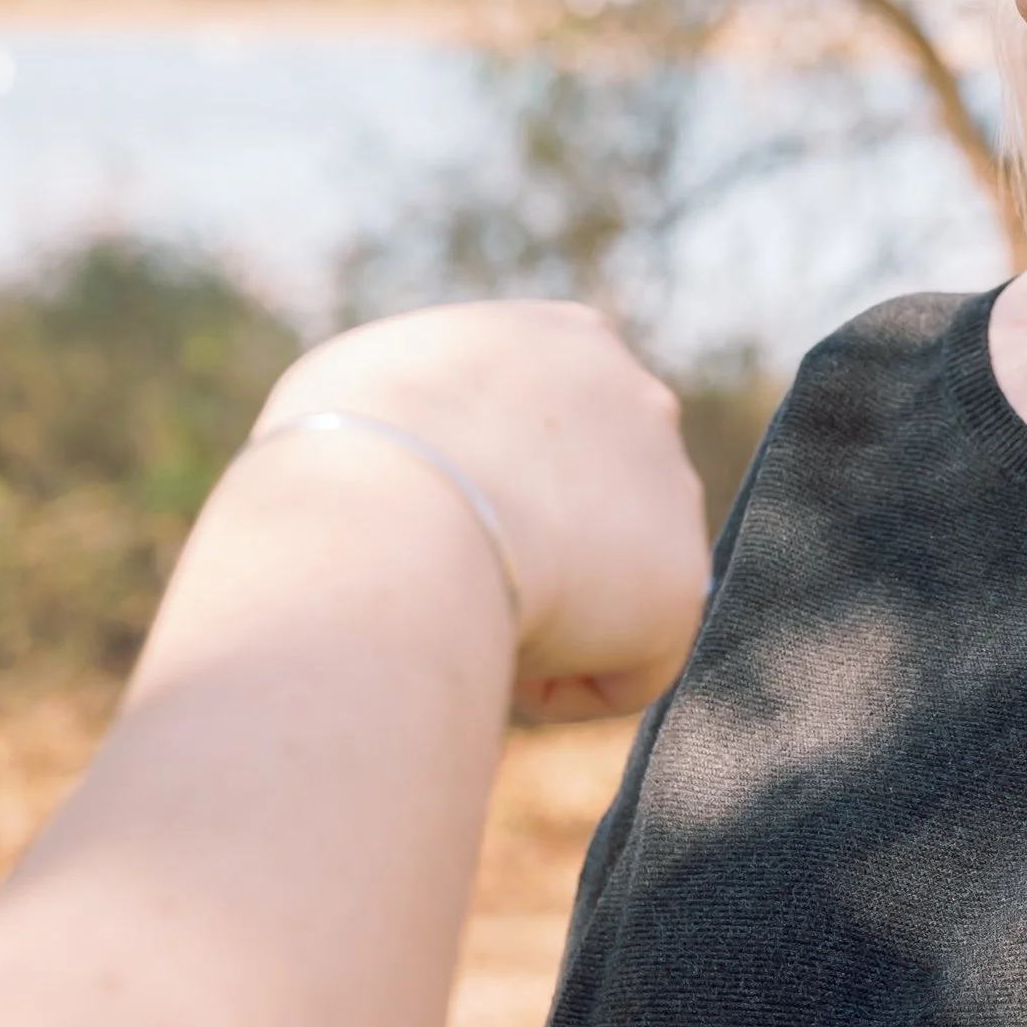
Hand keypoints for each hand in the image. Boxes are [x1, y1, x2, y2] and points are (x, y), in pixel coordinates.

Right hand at [254, 303, 709, 716]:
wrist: (391, 511)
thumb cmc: (341, 451)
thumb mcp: (368, 387)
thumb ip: (427, 412)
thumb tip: (413, 461)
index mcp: (568, 340)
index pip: (552, 428)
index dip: (493, 489)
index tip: (438, 522)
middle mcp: (641, 401)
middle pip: (593, 505)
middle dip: (534, 551)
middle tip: (450, 582)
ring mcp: (674, 493)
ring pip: (608, 588)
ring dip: (545, 614)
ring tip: (461, 618)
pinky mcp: (686, 588)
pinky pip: (622, 668)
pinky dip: (559, 685)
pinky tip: (494, 658)